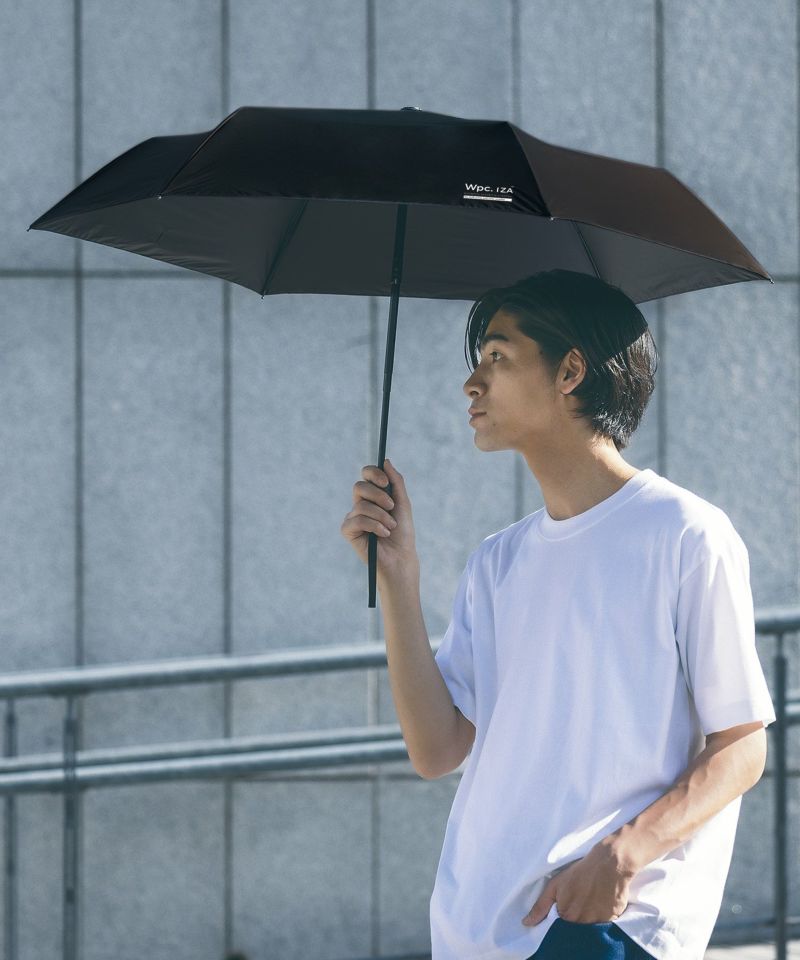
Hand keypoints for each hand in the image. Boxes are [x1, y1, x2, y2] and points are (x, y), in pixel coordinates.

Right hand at [340, 459, 418, 581]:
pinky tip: (382, 534)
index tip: (386, 482)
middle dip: (378, 495)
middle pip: (359, 486)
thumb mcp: (402, 503)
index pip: (366, 475)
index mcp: (373, 496)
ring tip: (391, 527)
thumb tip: (385, 461)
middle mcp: (360, 504)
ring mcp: (353, 517)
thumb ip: (396, 482)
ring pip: (361, 505)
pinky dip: (374, 525)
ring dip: (381, 515)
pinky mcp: (348, 531)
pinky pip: (357, 520)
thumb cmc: (403, 532)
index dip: (373, 473)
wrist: (401, 556)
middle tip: (391, 507)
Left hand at [521, 841, 634, 926]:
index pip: (560, 930)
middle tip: (579, 905)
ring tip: (589, 902)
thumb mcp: (555, 885)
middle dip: (575, 922)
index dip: (560, 923)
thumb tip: (526, 923)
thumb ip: (540, 906)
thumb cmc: (579, 872)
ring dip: (588, 920)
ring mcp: (598, 922)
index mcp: (566, 916)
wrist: (609, 864)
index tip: (563, 913)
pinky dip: (601, 917)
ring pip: (590, 929)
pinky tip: (600, 903)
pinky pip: (605, 925)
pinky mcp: (612, 920)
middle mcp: (582, 923)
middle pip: (575, 930)